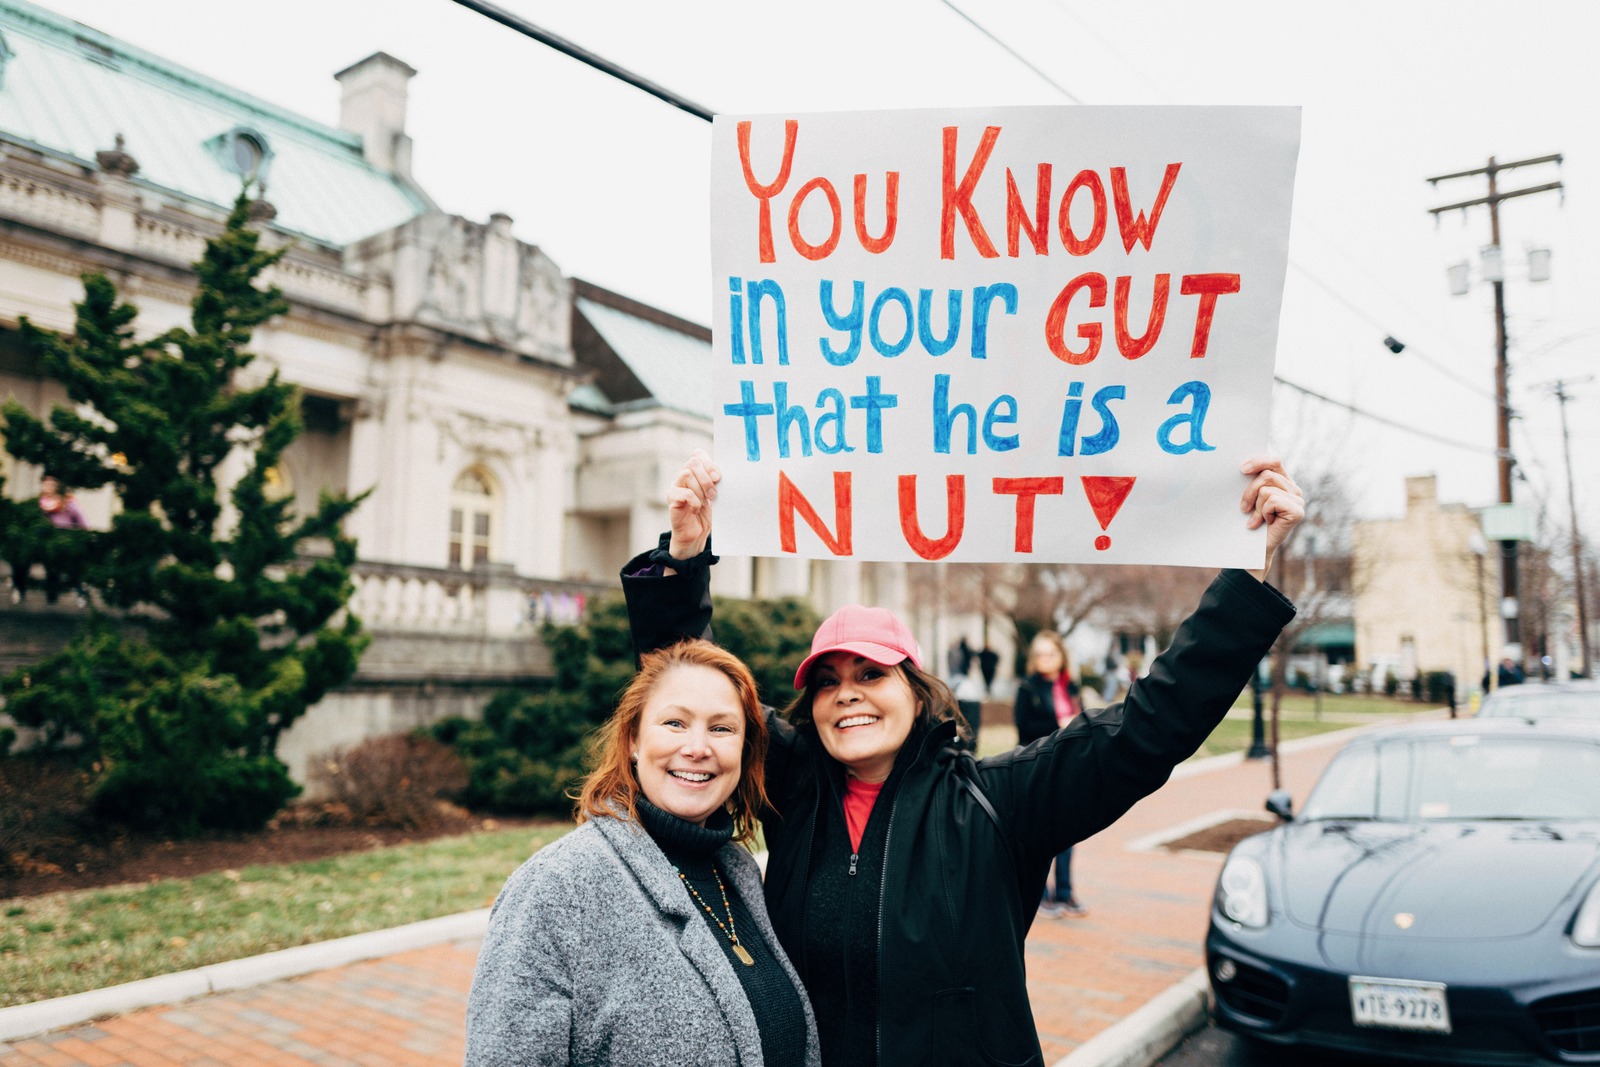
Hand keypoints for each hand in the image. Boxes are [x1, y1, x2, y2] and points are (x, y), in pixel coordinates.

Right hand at [666, 449, 719, 564]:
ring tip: (705, 502)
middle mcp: (681, 477)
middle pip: (693, 462)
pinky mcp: (672, 499)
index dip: (709, 463)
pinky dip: (695, 501)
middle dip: (706, 478)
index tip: (718, 477)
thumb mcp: (713, 493)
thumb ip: (714, 481)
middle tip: (713, 494)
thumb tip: (717, 473)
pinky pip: (684, 493)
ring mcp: (675, 487)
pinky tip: (696, 509)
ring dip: (700, 489)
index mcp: (693, 472)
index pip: (697, 454)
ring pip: (687, 474)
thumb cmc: (705, 513)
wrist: (696, 535)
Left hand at [1239, 455, 1303, 580]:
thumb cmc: (1250, 521)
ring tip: (1256, 518)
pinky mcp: (1297, 511)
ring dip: (1256, 506)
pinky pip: (1272, 500)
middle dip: (1249, 491)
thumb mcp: (1251, 497)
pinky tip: (1266, 523)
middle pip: (1266, 475)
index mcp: (1284, 482)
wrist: (1254, 548)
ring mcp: (1298, 501)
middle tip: (1243, 507)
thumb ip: (1253, 480)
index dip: (1258, 461)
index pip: (1274, 461)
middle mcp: (1294, 489)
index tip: (1242, 469)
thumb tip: (1244, 466)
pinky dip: (1263, 513)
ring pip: (1266, 489)